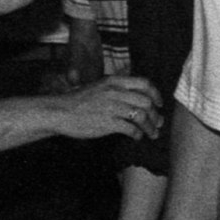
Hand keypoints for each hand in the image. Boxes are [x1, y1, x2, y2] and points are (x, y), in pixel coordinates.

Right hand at [46, 76, 163, 142]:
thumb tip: (137, 99)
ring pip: (142, 116)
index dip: (156, 94)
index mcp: (115, 81)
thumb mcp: (100, 87)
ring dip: (150, 127)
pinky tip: (136, 137)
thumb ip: (117, 90)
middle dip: (156, 115)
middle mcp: (116, 92)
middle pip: (146, 102)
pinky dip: (137, 134)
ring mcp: (112, 107)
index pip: (145, 84)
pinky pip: (131, 129)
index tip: (159, 104)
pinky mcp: (108, 123)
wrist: (61, 112)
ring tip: (151, 134)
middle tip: (158, 123)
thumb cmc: (79, 101)